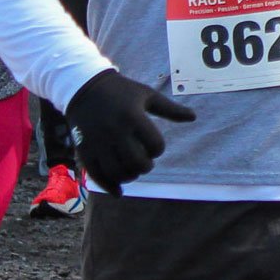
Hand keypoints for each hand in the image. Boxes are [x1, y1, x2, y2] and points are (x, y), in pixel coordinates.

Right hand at [64, 69, 195, 194]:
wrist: (84, 88)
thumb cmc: (122, 91)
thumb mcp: (147, 95)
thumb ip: (170, 109)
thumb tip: (194, 117)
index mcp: (133, 116)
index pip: (155, 145)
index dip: (158, 149)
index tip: (153, 145)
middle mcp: (114, 131)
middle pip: (137, 163)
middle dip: (145, 166)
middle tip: (143, 161)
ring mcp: (98, 142)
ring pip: (118, 173)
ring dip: (129, 177)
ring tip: (132, 171)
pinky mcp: (84, 150)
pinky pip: (97, 176)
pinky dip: (109, 187)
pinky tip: (118, 191)